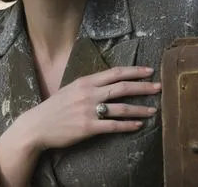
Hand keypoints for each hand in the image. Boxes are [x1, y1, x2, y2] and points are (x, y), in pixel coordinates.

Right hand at [13, 66, 160, 151]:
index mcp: (86, 81)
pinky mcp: (88, 127)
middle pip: (122, 87)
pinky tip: (138, 125)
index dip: (134, 71)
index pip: (115, 72)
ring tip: (153, 110)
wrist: (38, 125)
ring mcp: (89, 110)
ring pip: (121, 107)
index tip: (149, 70)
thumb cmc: (55, 107)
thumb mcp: (71, 89)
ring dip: (140, 109)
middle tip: (159, 87)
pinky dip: (128, 125)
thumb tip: (108, 83)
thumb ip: (89, 85)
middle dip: (143, 86)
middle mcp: (89, 93)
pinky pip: (113, 126)